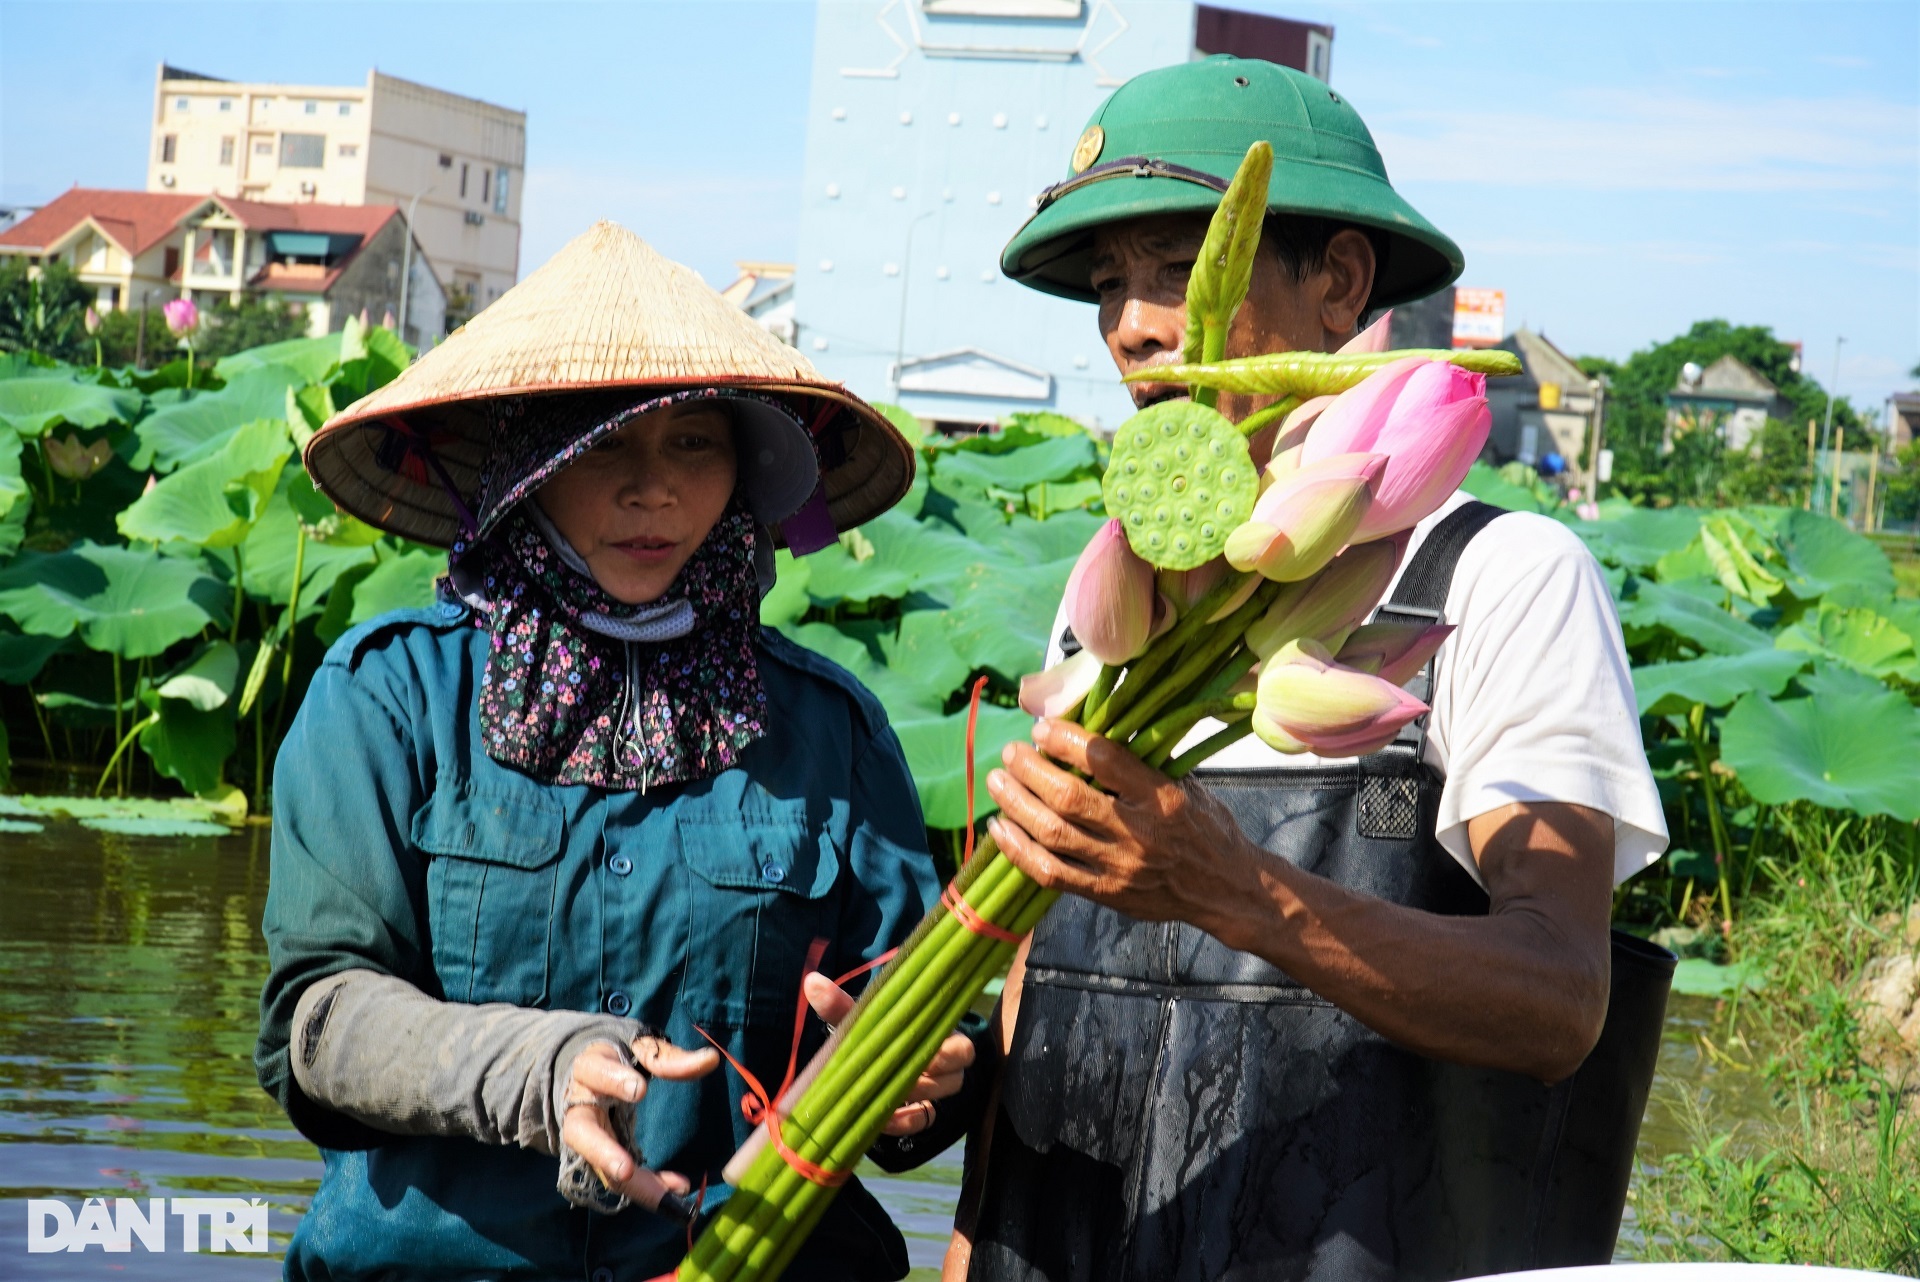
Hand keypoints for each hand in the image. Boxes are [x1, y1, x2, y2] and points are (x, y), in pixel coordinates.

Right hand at [561, 1033, 718, 1212]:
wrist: (583, 1075)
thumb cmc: (617, 1058)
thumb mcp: (639, 1049)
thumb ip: (669, 1058)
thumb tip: (711, 1059)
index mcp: (588, 1069)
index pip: (594, 1072)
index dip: (614, 1081)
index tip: (640, 1090)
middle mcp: (579, 1107)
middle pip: (582, 1133)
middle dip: (602, 1153)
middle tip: (625, 1170)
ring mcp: (586, 1138)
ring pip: (602, 1167)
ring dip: (635, 1185)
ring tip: (668, 1198)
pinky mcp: (599, 1159)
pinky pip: (621, 1177)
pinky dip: (648, 1189)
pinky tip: (677, 1191)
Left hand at [804, 971, 973, 1135]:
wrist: (872, 1053)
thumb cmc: (875, 1028)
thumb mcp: (861, 1017)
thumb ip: (840, 1003)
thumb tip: (812, 982)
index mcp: (940, 1034)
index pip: (963, 1049)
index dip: (947, 1056)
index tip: (924, 1056)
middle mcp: (945, 1065)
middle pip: (952, 1079)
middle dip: (923, 1079)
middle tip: (897, 1076)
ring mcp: (934, 1091)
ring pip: (937, 1100)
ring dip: (911, 1097)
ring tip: (883, 1092)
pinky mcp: (921, 1113)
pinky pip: (920, 1123)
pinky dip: (902, 1122)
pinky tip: (881, 1118)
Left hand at [985, 717, 1254, 929]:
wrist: (1226, 890)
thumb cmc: (1205, 828)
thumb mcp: (1186, 784)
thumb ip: (1142, 762)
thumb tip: (1090, 730)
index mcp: (1162, 797)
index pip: (1106, 760)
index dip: (1066, 740)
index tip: (1041, 727)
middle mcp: (1139, 832)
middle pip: (1069, 798)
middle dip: (1031, 770)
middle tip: (1010, 753)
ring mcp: (1120, 867)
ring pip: (1053, 834)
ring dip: (1017, 804)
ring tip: (997, 782)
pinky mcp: (1106, 893)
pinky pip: (1051, 873)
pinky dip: (1019, 850)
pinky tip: (1001, 828)